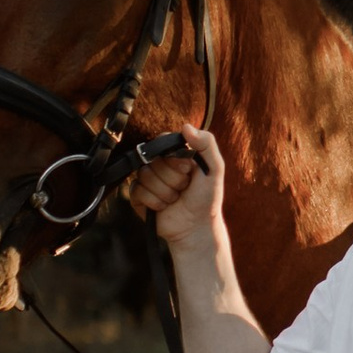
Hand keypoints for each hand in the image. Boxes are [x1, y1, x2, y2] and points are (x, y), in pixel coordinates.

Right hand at [128, 124, 227, 267]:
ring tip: (175, 199)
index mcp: (175, 154)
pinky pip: (137, 191)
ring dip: (165, 192)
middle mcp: (159, 164)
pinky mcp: (138, 196)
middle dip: (173, 178)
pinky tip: (164, 207)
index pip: (162, 141)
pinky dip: (155, 202)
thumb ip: (207, 144)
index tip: (187, 170)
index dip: (173, 158)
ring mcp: (147, 180)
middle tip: (184, 188)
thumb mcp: (215, 168)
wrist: (196, 226)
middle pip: (153, 160)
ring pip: (145, 175)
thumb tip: (185, 126)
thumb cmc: (207, 198)